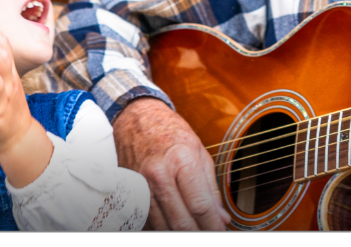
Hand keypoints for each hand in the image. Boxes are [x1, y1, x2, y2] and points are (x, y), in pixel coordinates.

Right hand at [115, 97, 225, 230]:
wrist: (136, 118)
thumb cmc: (169, 131)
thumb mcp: (199, 153)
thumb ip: (210, 188)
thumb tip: (220, 217)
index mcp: (180, 161)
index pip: (200, 205)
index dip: (213, 224)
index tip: (220, 230)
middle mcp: (157, 175)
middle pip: (180, 221)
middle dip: (198, 232)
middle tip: (209, 233)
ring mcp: (140, 185)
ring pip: (162, 226)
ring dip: (180, 232)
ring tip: (193, 229)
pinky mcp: (129, 192)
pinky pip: (147, 220)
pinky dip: (162, 227)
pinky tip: (173, 224)